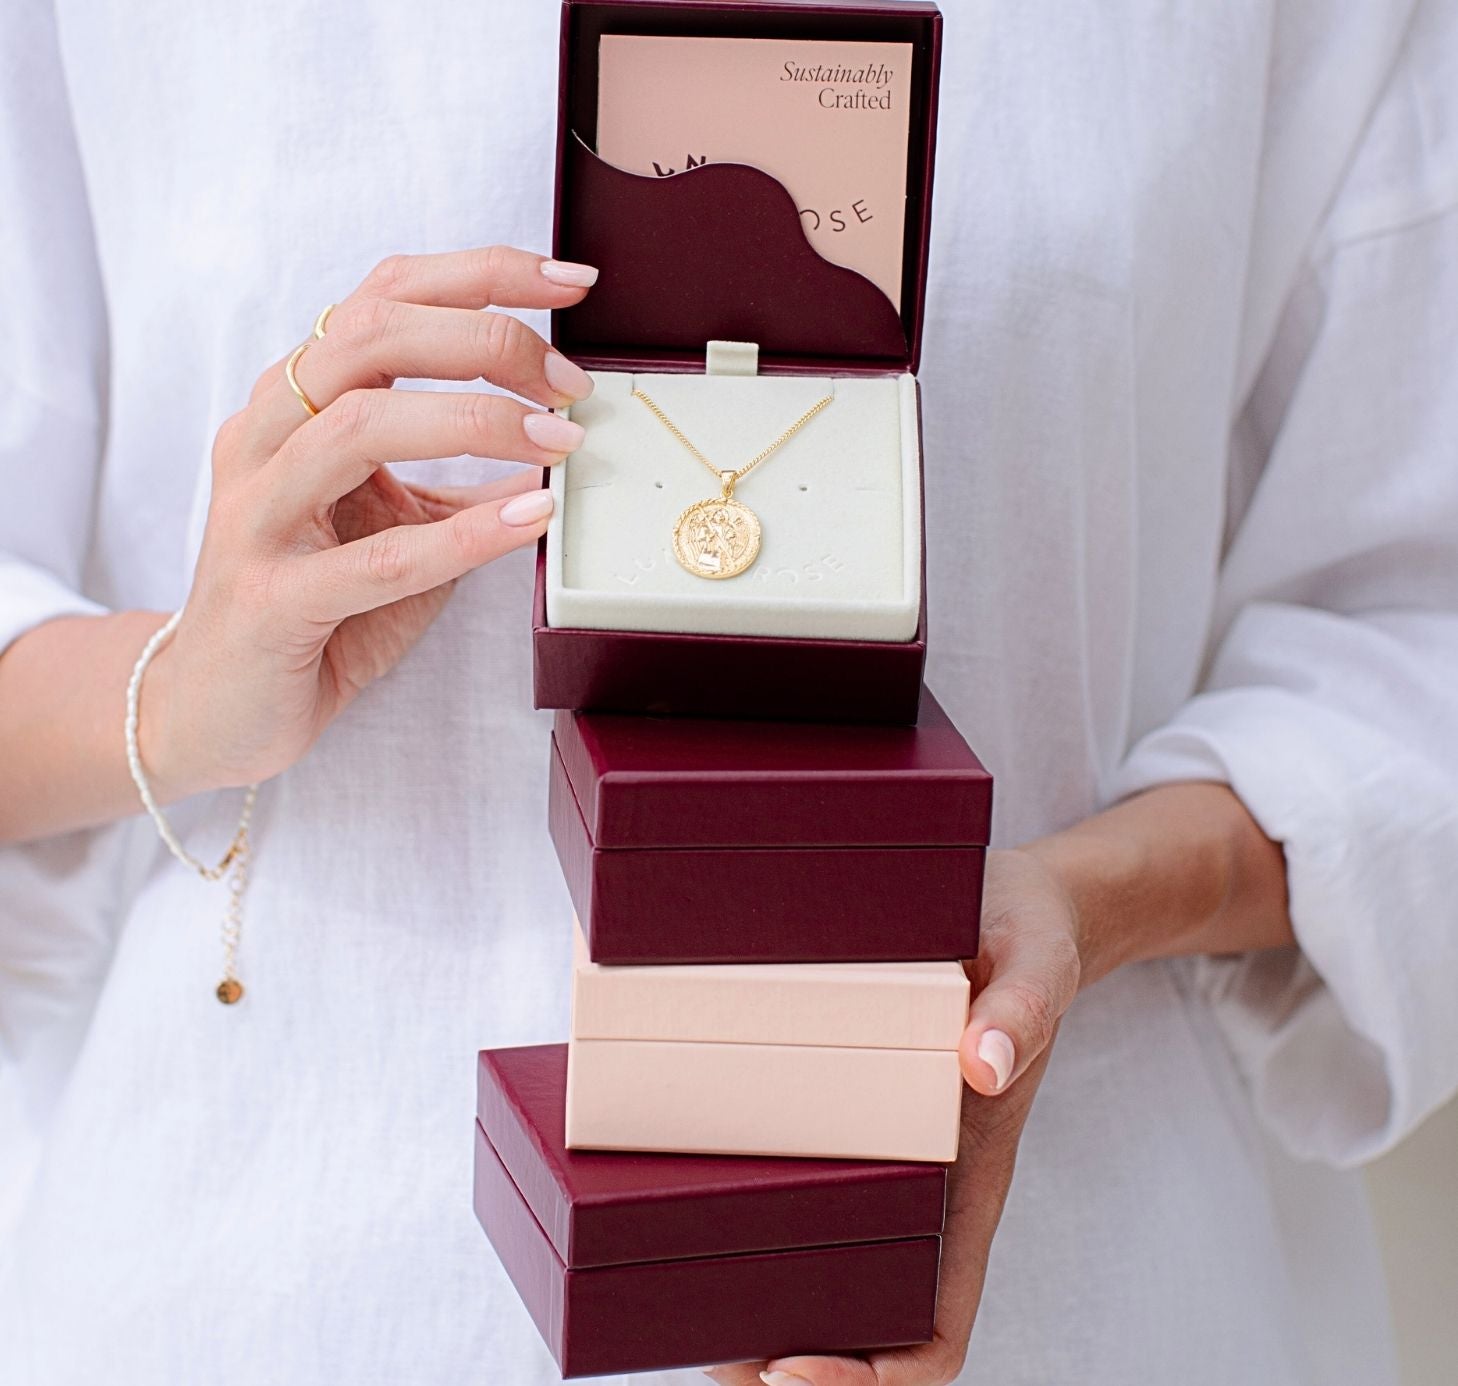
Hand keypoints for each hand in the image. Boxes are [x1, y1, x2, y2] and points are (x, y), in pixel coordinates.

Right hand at [139, 246, 599, 798]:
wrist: (214, 709)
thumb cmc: (312, 610)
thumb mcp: (396, 526)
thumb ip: (461, 482)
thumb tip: (556, 447)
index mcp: (296, 403)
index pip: (384, 299)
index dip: (482, 275)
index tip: (570, 283)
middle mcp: (266, 438)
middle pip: (370, 335)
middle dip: (486, 340)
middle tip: (569, 384)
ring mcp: (259, 515)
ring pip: (361, 426)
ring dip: (479, 423)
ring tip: (558, 442)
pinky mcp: (271, 600)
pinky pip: (375, 560)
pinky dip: (465, 535)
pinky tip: (531, 519)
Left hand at [706, 848, 1080, 1385]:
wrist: (1009, 901)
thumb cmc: (1028, 938)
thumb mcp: (1037, 960)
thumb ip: (1025, 1009)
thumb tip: (984, 1063)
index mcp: (972, 1178)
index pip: (936, 1322)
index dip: (871, 1374)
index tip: (795, 1369)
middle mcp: (920, 1181)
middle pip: (858, 1316)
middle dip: (783, 1354)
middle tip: (705, 1352)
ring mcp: (875, 1146)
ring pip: (814, 1258)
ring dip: (752, 1296)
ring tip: (671, 1300)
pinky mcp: (835, 1098)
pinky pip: (788, 1167)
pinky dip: (740, 1199)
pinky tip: (682, 1180)